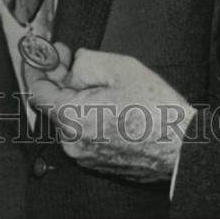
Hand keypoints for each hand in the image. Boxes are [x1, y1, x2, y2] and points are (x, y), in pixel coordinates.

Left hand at [25, 49, 195, 182]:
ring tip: (100, 81)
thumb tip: (73, 63)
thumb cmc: (158, 113)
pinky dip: (88, 115)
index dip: (38, 67)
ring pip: (70, 119)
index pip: (37, 91)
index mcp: (73, 117)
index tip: (41, 55)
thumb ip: (87, 61)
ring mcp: (85, 156)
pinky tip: (109, 103)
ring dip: (76, 97)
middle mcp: (73, 142)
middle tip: (70, 58)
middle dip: (60, 78)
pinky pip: (84, 133)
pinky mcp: (97, 163)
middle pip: (53, 104)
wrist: (182, 148)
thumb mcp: (122, 68)